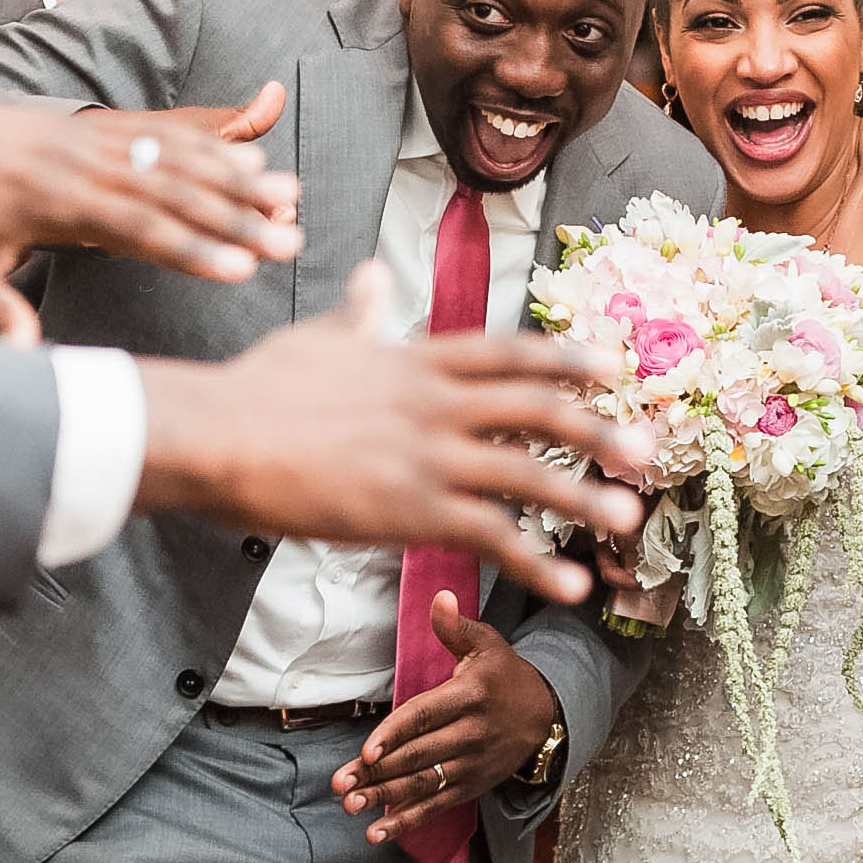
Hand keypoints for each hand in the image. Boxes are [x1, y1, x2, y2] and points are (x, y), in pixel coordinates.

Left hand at [0, 86, 304, 338]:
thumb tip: (28, 358)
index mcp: (47, 201)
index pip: (135, 229)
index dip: (191, 250)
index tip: (242, 270)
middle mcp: (75, 161)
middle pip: (171, 189)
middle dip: (235, 216)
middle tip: (291, 238)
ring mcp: (83, 136)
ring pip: (172, 155)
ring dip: (234, 174)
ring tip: (288, 191)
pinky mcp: (83, 126)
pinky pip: (155, 131)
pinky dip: (204, 141)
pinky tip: (246, 151)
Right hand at [133, 262, 652, 600]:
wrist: (217, 433)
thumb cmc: (255, 389)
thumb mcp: (317, 338)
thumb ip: (358, 315)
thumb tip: (372, 277)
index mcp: (414, 360)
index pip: (507, 353)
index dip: (564, 357)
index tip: (611, 362)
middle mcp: (434, 402)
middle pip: (536, 408)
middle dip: (596, 427)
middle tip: (645, 447)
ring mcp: (426, 456)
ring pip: (527, 474)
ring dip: (583, 497)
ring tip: (628, 518)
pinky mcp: (409, 510)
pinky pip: (490, 536)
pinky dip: (536, 563)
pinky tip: (570, 586)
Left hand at [331, 593, 564, 843]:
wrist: (547, 716)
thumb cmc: (506, 675)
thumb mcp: (487, 644)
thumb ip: (456, 626)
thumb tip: (439, 598)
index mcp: (471, 696)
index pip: (426, 717)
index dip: (395, 735)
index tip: (367, 751)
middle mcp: (473, 734)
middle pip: (419, 756)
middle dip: (378, 773)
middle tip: (341, 784)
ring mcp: (473, 764)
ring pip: (424, 785)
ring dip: (386, 799)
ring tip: (351, 806)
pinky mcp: (473, 786)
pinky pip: (437, 806)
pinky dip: (407, 821)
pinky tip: (377, 833)